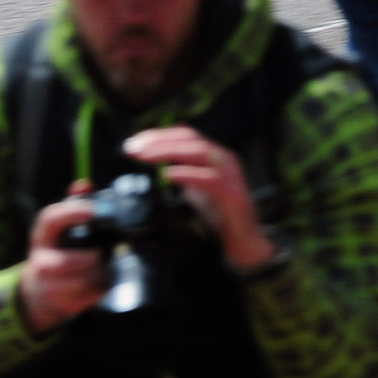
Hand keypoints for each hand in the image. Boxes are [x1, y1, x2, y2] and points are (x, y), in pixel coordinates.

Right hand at [21, 183, 108, 334]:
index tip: (94, 210)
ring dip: (100, 275)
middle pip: (68, 261)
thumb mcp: (58, 231)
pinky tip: (104, 282)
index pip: (50, 220)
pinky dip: (103, 288)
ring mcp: (50, 285)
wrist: (38, 292)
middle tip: (103, 254)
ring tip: (107, 267)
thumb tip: (85, 185)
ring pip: (83, 281)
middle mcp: (41, 261)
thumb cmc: (54, 254)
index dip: (71, 213)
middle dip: (90, 259)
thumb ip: (71, 206)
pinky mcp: (64, 303)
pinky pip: (92, 296)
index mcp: (42, 237)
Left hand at [123, 127, 276, 274]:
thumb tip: (151, 162)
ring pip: (199, 152)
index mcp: (214, 156)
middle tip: (131, 149)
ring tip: (144, 157)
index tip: (132, 144)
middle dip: (158, 140)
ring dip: (168, 151)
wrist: (245, 243)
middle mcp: (224, 160)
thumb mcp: (193, 189)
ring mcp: (231, 176)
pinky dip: (187, 174)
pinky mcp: (234, 196)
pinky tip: (168, 175)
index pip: (185, 135)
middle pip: (190, 138)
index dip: (157, 135)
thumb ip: (178, 173)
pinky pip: (210, 179)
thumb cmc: (219, 215)